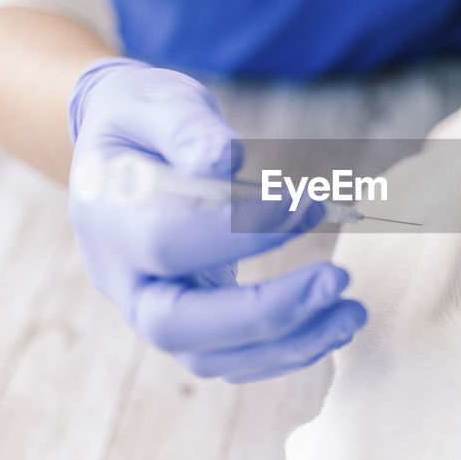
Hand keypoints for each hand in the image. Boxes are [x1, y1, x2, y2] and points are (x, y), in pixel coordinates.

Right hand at [67, 58, 365, 382]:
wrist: (127, 148)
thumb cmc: (145, 118)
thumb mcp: (157, 101)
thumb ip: (186, 127)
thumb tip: (223, 158)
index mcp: (107, 221)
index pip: (168, 245)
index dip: (239, 232)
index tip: (305, 204)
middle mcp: (121, 279)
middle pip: (177, 327)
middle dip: (265, 312)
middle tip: (337, 280)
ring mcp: (150, 310)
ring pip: (208, 358)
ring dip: (288, 342)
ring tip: (352, 312)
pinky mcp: (187, 323)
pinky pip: (230, 358)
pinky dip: (285, 351)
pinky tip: (334, 323)